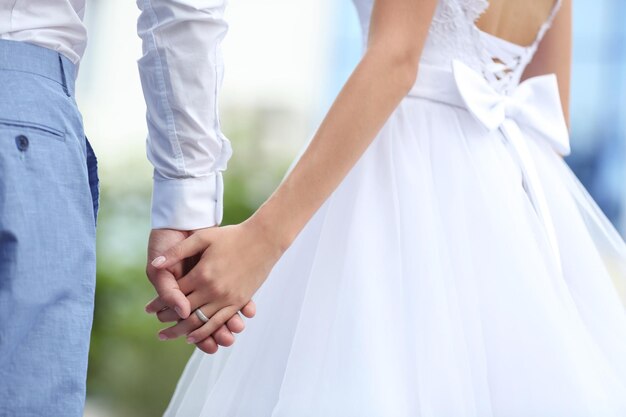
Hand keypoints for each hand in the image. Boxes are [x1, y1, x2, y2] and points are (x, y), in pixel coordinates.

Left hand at [148, 217, 282, 346]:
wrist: (264, 239)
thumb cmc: (232, 235)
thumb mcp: (202, 238)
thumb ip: (177, 252)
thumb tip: (156, 264)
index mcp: (202, 274)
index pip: (174, 294)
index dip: (160, 303)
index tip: (149, 309)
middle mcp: (213, 290)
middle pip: (184, 312)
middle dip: (168, 320)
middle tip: (157, 324)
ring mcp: (227, 298)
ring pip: (200, 323)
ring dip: (182, 332)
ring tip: (167, 335)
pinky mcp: (239, 302)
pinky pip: (218, 322)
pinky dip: (204, 333)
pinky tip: (192, 337)